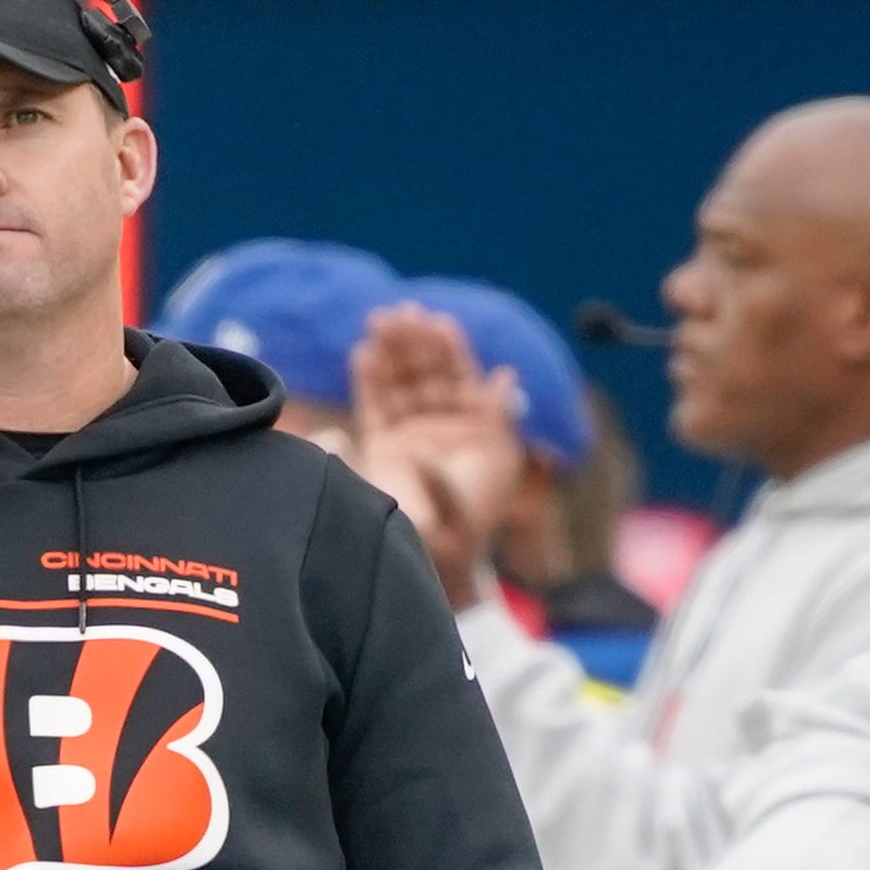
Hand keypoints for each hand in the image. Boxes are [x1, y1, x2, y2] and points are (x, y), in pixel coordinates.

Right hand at [344, 304, 524, 606]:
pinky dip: (369, 380)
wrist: (441, 556)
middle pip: (425, 371)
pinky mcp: (382, 448)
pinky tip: (364, 354)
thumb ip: (498, 416)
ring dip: (389, 351)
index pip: (459, 374)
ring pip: (398, 382)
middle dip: (413, 341)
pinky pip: (374, 406)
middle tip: (400, 313)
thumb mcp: (498, 459)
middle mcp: (440, 423)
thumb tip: (505, 374)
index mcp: (473, 421)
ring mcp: (410, 433)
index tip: (438, 323)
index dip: (450, 347)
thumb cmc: (477, 514)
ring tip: (378, 321)